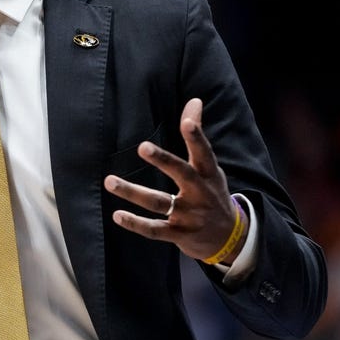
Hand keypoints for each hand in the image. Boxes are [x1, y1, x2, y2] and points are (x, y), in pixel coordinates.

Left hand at [103, 98, 246, 263]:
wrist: (229, 239)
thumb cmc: (212, 194)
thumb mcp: (210, 167)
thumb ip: (197, 135)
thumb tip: (195, 100)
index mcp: (209, 174)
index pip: (204, 153)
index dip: (197, 138)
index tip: (188, 122)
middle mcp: (201, 193)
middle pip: (182, 174)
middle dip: (163, 161)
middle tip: (142, 146)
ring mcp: (190, 216)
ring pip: (159, 203)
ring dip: (133, 193)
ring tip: (109, 181)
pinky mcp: (179, 235)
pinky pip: (155, 230)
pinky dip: (136, 224)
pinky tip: (117, 215)